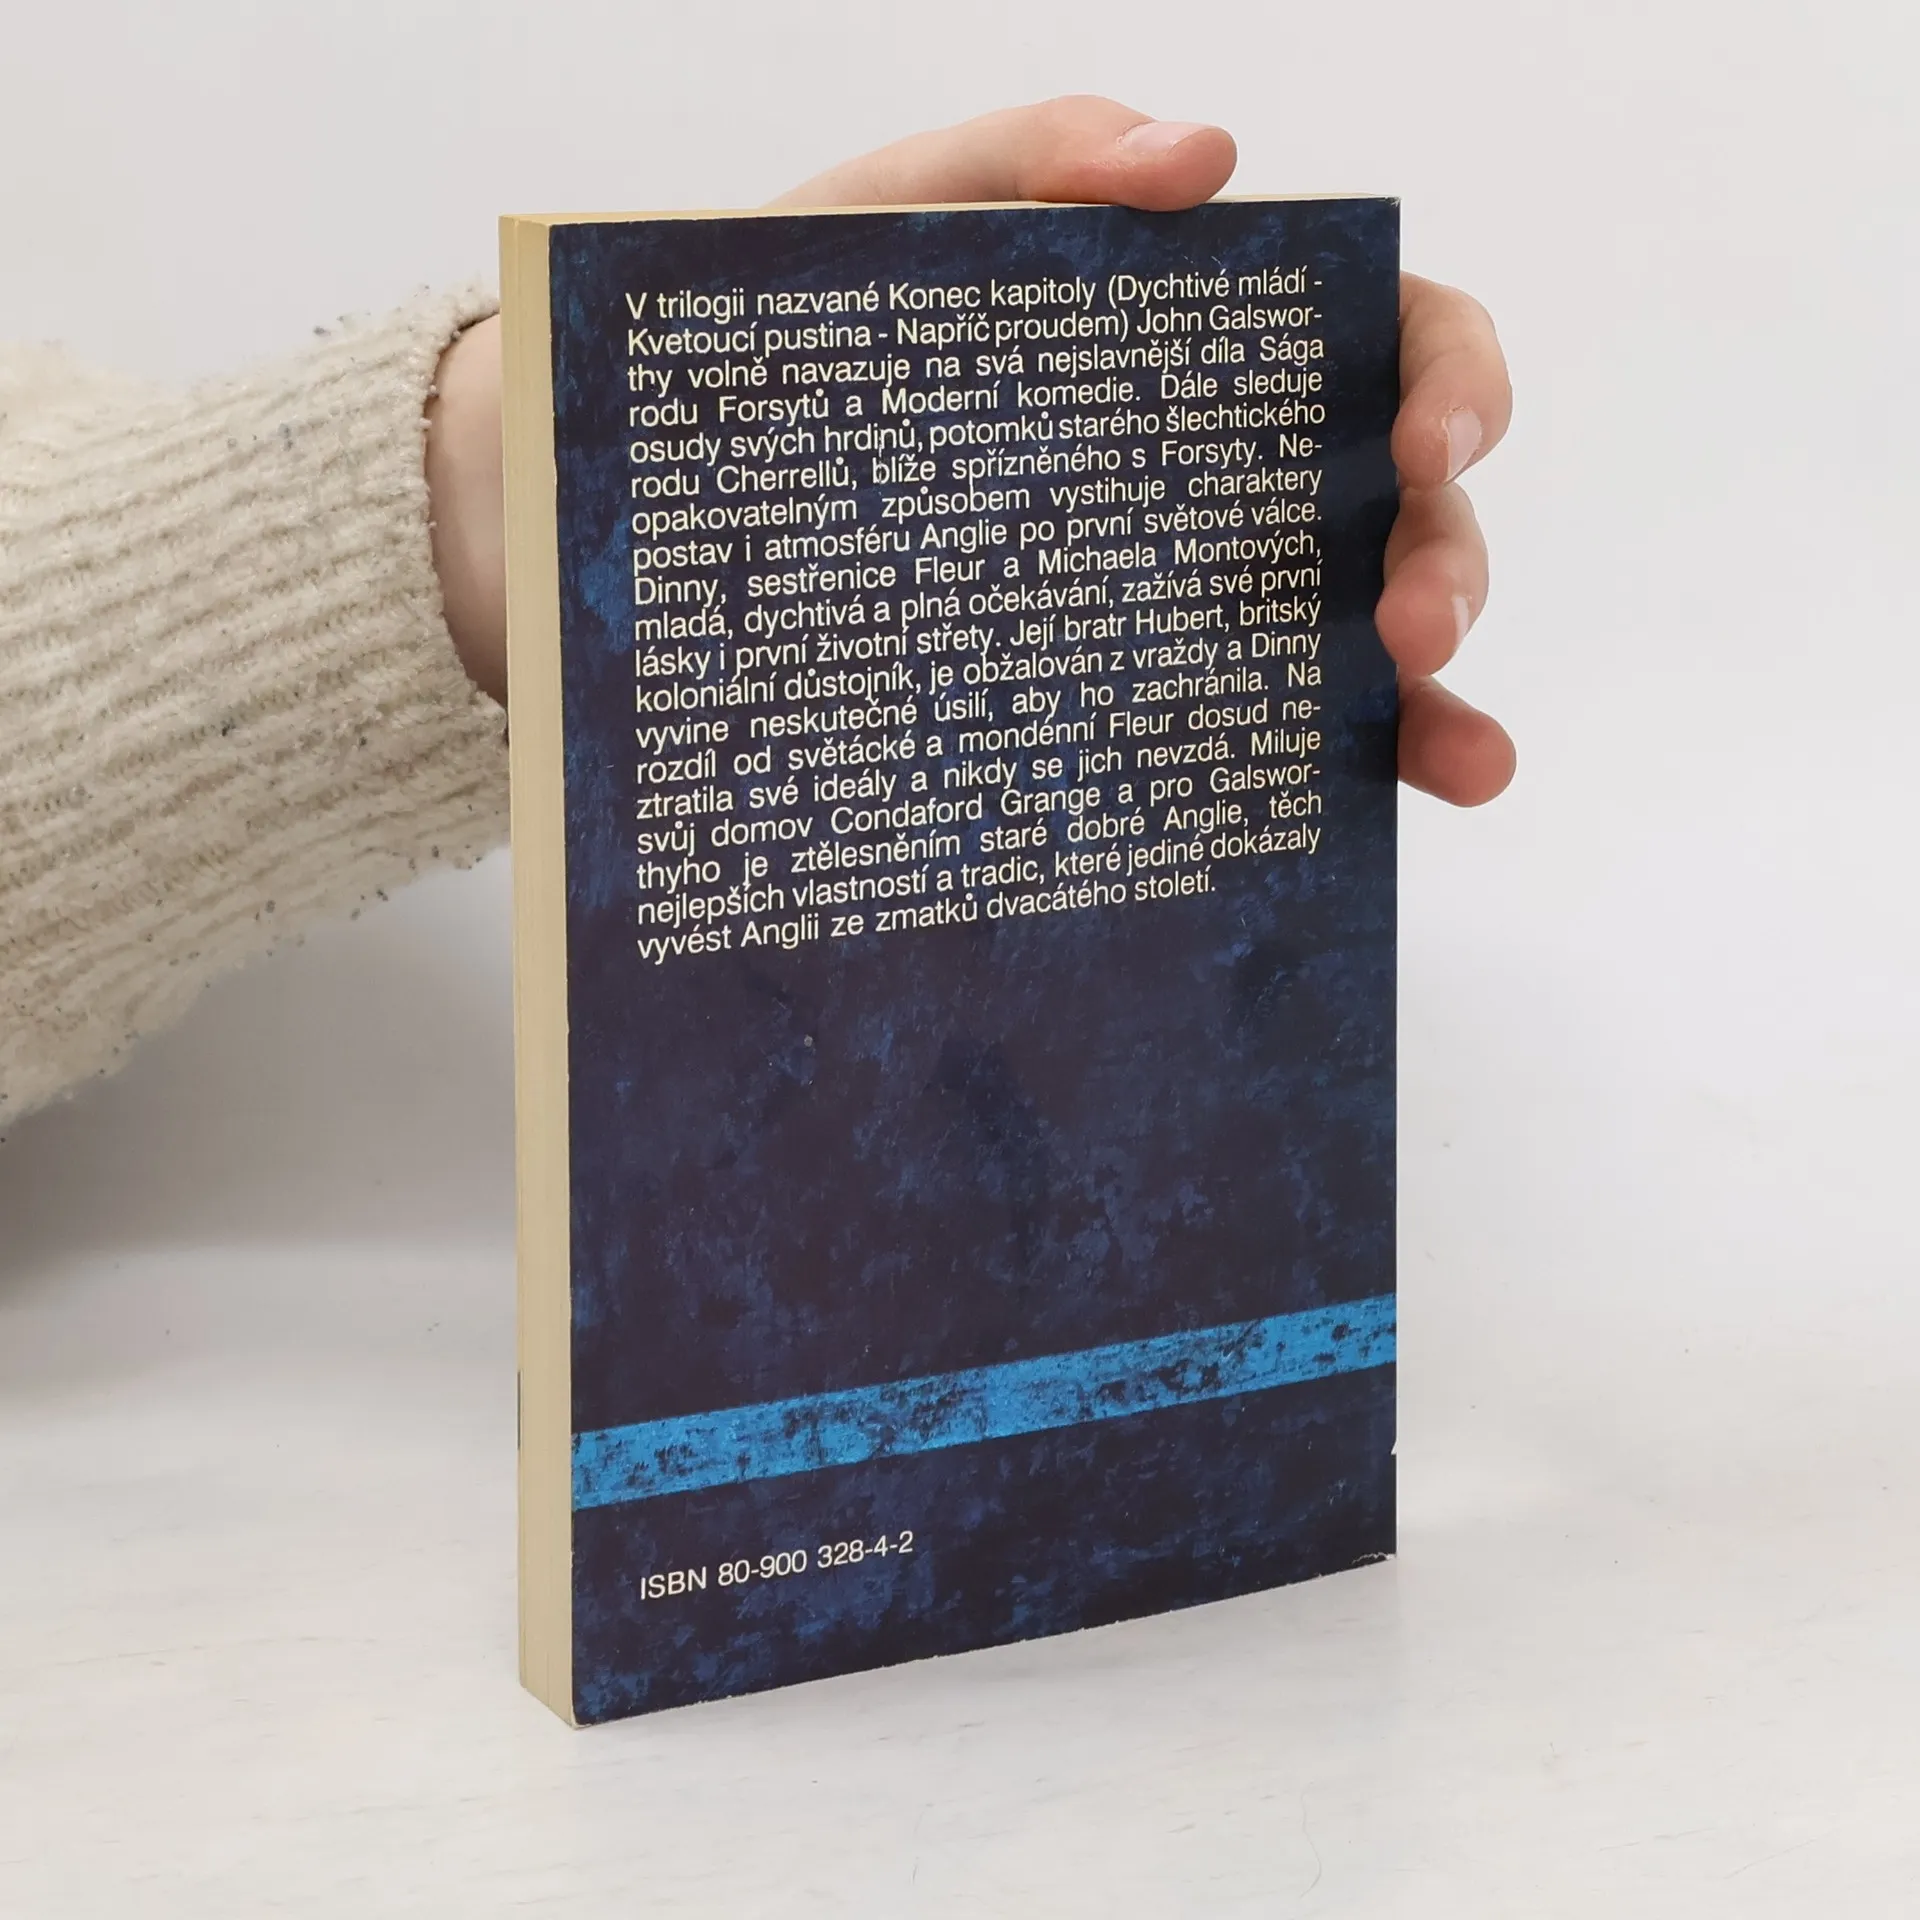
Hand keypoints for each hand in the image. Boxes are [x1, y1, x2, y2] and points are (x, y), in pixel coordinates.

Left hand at [773, 96, 1515, 805]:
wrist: (686, 501)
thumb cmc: (804, 350)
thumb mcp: (899, 224)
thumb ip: (1036, 155)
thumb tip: (1200, 158)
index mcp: (1209, 354)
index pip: (1384, 338)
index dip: (1448, 378)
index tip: (1425, 443)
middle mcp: (1234, 479)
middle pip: (1405, 506)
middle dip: (1444, 560)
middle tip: (1409, 625)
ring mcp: (1202, 598)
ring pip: (1370, 632)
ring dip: (1435, 685)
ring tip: (1446, 738)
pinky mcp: (1148, 703)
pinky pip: (1276, 737)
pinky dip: (1370, 763)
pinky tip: (1416, 796)